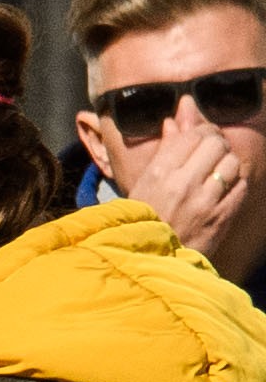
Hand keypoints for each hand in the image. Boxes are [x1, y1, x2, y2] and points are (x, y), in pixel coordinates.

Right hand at [108, 113, 254, 270]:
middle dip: (217, 144)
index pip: (193, 134)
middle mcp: (182, 183)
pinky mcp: (221, 217)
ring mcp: (204, 201)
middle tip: (212, 153)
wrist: (148, 260)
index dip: (202, 131)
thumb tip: (176, 120)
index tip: (202, 137)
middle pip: (216, 143)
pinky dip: (235, 185)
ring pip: (231, 163)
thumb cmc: (142, 219)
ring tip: (217, 173)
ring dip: (227, 165)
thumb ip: (165, 149)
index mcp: (158, 172)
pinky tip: (223, 191)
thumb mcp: (143, 183)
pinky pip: (240, 187)